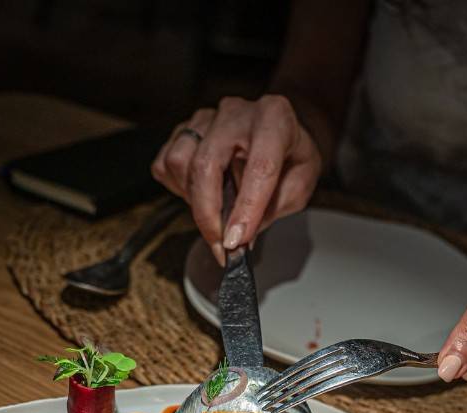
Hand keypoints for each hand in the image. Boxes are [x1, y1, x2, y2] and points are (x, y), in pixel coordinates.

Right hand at [150, 95, 322, 261]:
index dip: (246, 208)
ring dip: (192, 198)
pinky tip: (201, 192)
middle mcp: (236, 113)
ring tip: (215, 209)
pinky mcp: (183, 129)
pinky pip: (165, 165)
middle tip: (219, 246)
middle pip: (206, 164)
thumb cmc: (290, 156)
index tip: (236, 241)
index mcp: (274, 119)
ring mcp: (205, 118)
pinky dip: (178, 188)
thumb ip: (274, 208)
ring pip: (179, 162)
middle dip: (208, 214)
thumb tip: (240, 237)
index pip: (259, 167)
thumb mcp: (301, 183)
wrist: (278, 132)